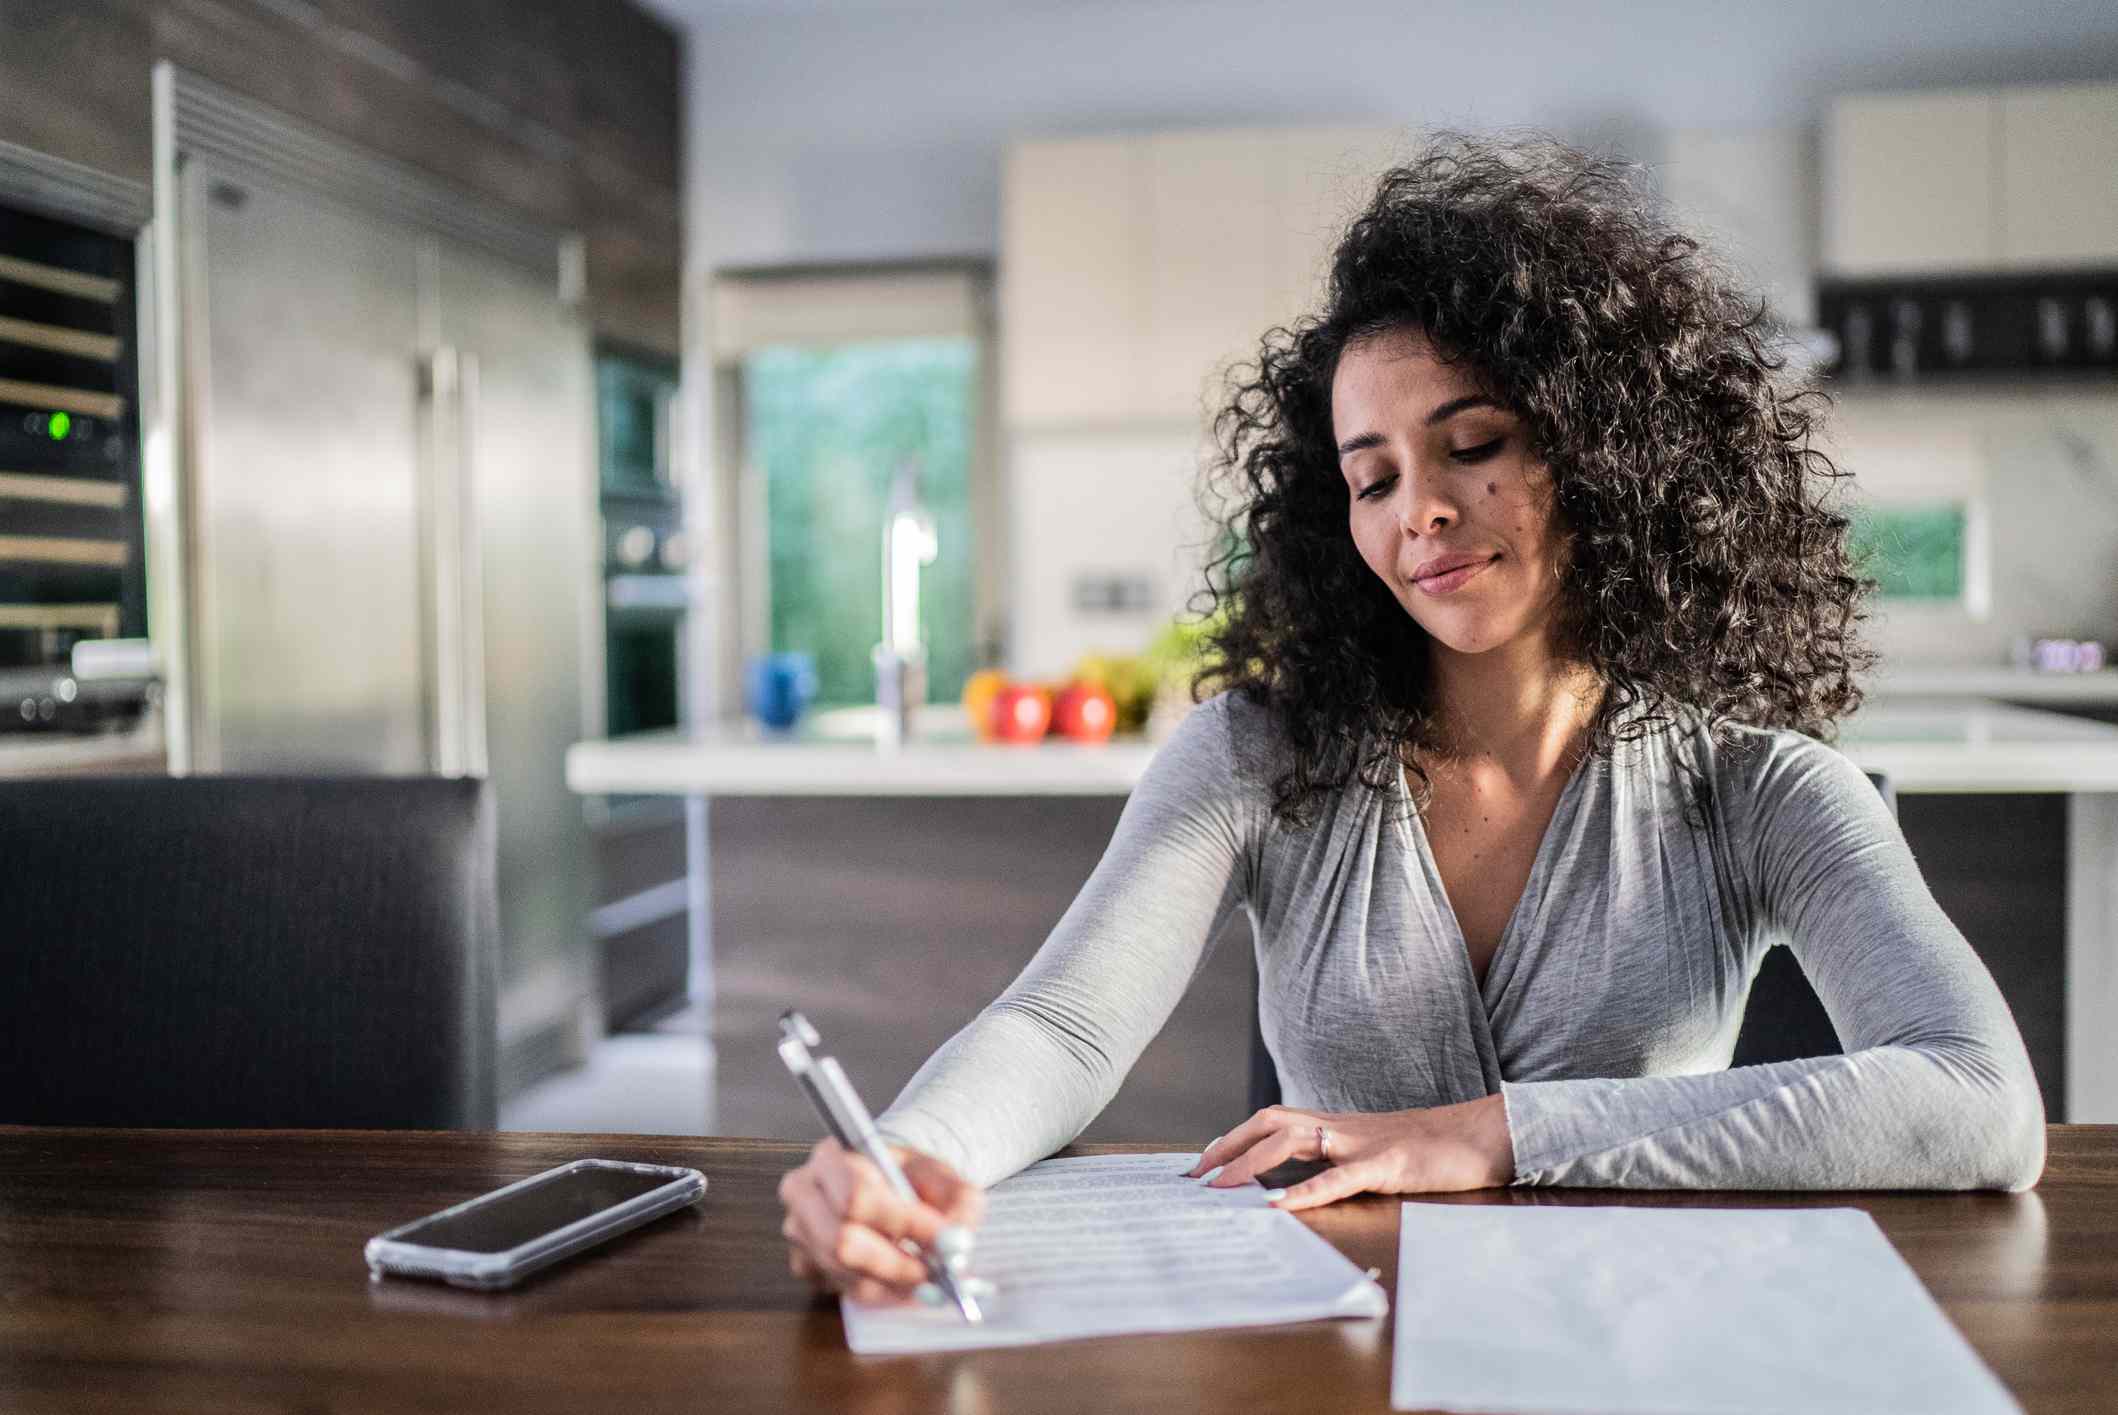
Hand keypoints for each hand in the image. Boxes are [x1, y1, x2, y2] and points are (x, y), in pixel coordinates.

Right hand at [777, 1138, 984, 1304]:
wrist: (892, 1188)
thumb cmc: (912, 1179)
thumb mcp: (943, 1177)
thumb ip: (959, 1203)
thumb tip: (956, 1242)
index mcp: (831, 1158)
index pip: (856, 1196)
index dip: (903, 1223)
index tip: (942, 1237)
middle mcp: (803, 1192)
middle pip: (841, 1242)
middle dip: (895, 1264)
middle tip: (933, 1272)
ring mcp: (798, 1231)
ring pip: (844, 1272)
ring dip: (891, 1282)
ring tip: (923, 1275)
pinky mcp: (803, 1263)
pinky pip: (840, 1290)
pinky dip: (879, 1292)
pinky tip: (899, 1278)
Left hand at [1182, 1095, 1514, 1210]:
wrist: (1484, 1134)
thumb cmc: (1432, 1149)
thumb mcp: (1376, 1153)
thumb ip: (1339, 1162)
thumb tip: (1298, 1186)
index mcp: (1339, 1126)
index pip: (1273, 1122)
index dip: (1235, 1139)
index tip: (1202, 1162)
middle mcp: (1343, 1127)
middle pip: (1270, 1122)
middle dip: (1229, 1146)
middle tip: (1196, 1176)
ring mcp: (1365, 1142)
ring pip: (1296, 1141)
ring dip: (1253, 1164)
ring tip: (1222, 1187)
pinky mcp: (1389, 1163)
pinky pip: (1340, 1177)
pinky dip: (1305, 1192)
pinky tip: (1279, 1208)